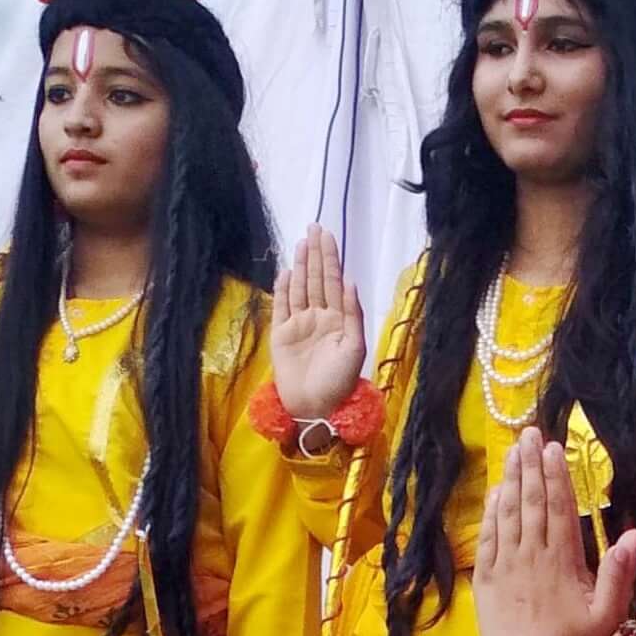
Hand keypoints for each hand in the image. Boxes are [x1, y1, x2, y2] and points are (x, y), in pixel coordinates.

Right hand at [268, 225, 366, 421]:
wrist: (315, 408)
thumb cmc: (339, 382)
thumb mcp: (354, 347)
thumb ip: (353, 313)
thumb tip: (349, 281)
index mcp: (338, 319)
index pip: (333, 281)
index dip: (330, 258)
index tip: (328, 235)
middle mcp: (319, 317)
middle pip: (315, 279)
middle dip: (315, 254)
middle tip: (314, 227)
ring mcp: (299, 324)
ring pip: (299, 288)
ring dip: (300, 266)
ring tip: (302, 243)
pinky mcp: (281, 335)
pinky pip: (281, 306)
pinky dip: (283, 289)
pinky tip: (287, 272)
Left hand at [474, 429, 635, 635]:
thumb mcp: (608, 613)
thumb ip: (619, 573)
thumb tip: (634, 535)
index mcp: (562, 559)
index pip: (558, 507)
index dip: (556, 475)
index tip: (554, 448)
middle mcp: (532, 554)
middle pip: (531, 501)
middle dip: (531, 465)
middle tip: (530, 434)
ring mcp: (506, 565)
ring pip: (508, 514)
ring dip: (511, 480)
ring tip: (513, 452)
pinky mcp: (486, 580)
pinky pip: (487, 539)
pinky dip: (491, 514)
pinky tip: (494, 494)